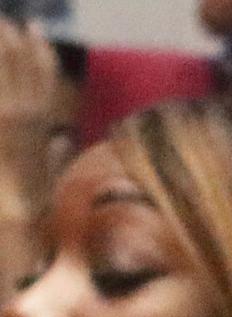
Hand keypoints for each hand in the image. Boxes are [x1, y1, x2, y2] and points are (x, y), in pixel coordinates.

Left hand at [0, 22, 60, 214]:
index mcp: (43, 123)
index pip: (46, 76)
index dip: (41, 50)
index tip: (34, 29)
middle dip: (13, 39)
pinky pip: (0, 88)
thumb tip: (61, 141)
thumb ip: (56, 151)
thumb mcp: (50, 171)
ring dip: (2, 46)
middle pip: (23, 64)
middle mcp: (29, 115)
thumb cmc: (30, 199)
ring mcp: (9, 116)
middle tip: (4, 21)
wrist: (17, 216)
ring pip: (7, 68)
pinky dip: (1, 69)